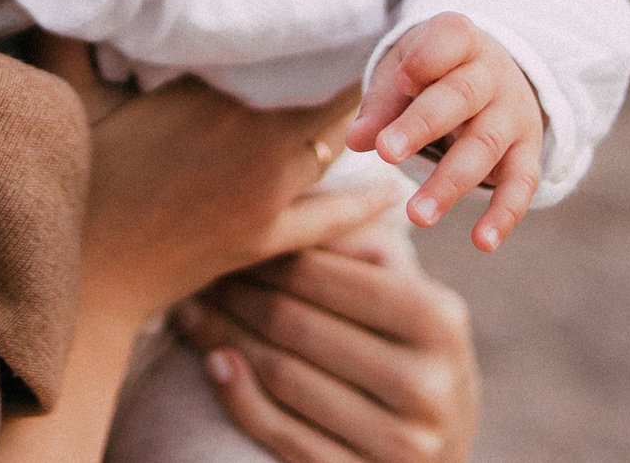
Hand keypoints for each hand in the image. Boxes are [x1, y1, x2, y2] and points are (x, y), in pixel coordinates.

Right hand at [0, 40, 392, 462]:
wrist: (87, 275)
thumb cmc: (75, 182)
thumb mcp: (68, 98)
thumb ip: (67, 37)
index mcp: (212, 96)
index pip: (284, 50)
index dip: (313, 24)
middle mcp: (253, 139)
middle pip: (323, 92)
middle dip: (344, 67)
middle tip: (366, 41)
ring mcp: (267, 194)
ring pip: (332, 146)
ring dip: (355, 124)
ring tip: (381, 99)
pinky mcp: (267, 239)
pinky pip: (331, 219)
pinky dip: (365, 204)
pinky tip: (391, 191)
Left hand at [174, 215, 477, 462]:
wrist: (441, 454)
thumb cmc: (411, 354)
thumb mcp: (409, 299)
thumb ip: (365, 248)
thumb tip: (300, 192)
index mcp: (438, 319)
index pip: (326, 274)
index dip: (264, 252)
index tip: (220, 233)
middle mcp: (427, 383)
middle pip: (296, 324)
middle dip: (234, 294)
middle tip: (193, 271)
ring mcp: (400, 442)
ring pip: (283, 376)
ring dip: (222, 339)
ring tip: (189, 309)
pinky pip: (284, 435)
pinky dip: (239, 396)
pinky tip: (214, 362)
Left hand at [347, 12, 542, 251]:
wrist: (490, 72)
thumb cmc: (433, 72)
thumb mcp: (404, 73)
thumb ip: (382, 105)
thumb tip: (355, 141)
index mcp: (460, 40)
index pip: (449, 40)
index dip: (428, 59)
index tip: (404, 80)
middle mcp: (492, 74)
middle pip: (460, 98)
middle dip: (422, 126)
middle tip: (387, 155)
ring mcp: (514, 114)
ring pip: (485, 146)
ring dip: (451, 183)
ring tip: (417, 216)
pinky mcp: (528, 151)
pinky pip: (522, 183)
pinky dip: (504, 214)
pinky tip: (482, 242)